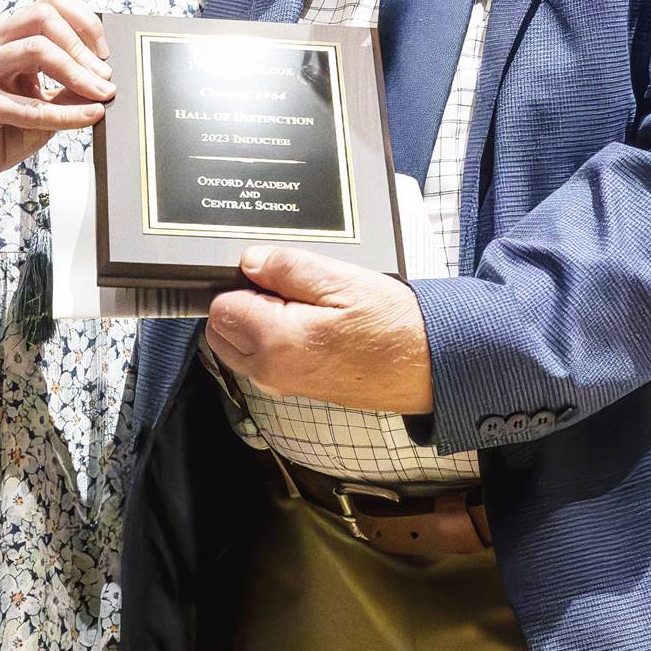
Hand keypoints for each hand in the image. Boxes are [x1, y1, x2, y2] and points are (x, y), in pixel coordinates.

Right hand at [0, 0, 113, 203]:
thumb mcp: (44, 105)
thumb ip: (68, 89)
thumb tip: (105, 80)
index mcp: (5, 40)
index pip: (48, 4)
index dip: (83, 23)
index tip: (103, 53)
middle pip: (43, 17)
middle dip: (82, 46)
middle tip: (105, 76)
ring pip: (37, 49)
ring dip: (77, 72)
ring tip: (100, 94)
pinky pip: (31, 105)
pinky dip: (67, 113)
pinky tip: (88, 117)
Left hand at [206, 245, 434, 413]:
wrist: (430, 367)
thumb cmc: (393, 325)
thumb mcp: (341, 280)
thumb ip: (286, 269)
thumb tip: (249, 261)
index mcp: (274, 343)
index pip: (220, 307)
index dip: (243, 283)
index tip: (276, 277)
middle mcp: (269, 372)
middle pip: (221, 331)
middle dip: (241, 304)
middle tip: (289, 289)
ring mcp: (282, 385)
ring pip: (239, 347)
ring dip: (255, 322)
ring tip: (306, 305)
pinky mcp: (297, 388)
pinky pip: (263, 359)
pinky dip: (272, 338)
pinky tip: (312, 322)